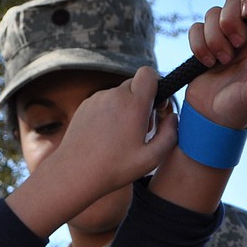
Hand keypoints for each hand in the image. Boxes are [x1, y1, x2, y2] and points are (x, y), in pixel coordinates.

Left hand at [7, 67, 177, 238]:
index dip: (157, 84)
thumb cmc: (114, 169)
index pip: (149, 73)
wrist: (74, 173)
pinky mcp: (85, 105)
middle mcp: (114, 95)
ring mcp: (97, 99)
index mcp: (133, 104)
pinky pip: (104, 102)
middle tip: (141, 127)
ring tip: (121, 137)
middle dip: (142, 101)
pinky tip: (106, 137)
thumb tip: (172, 117)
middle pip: (135, 84)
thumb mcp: (151, 159)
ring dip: (125, 109)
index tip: (156, 105)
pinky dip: (110, 114)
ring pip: (119, 94)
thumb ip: (170, 135)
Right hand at [185, 0, 246, 129]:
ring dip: (213, 38)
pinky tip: (206, 64)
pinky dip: (198, 45)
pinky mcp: (203, 44)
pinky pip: (195, 28)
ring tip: (220, 63)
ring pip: (212, 13)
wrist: (212, 121)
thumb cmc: (240, 109)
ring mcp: (223, 37)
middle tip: (235, 47)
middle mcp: (245, 32)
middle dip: (229, 20)